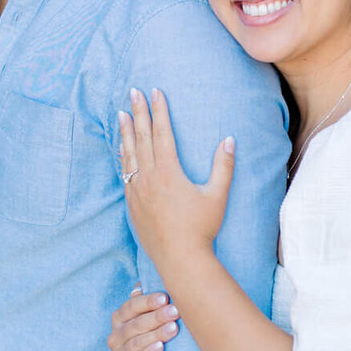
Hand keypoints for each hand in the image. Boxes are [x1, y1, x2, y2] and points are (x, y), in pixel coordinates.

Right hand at [108, 285, 181, 350]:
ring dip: (156, 334)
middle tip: (175, 312)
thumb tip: (142, 284)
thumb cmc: (149, 332)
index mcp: (119, 318)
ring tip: (173, 329)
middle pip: (135, 324)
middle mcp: (115, 335)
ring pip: (136, 342)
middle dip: (157, 317)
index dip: (148, 302)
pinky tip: (160, 348)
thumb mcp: (146, 315)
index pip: (131, 307)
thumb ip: (145, 301)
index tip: (165, 298)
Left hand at [118, 89, 234, 267]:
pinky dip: (123, 156)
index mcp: (168, 171)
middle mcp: (148, 177)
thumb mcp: (217, 195)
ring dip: (125, 132)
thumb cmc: (201, 227)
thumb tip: (229, 140)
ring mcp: (137, 191)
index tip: (155, 92)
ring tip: (121, 114)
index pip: (162, 132)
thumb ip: (224, 166)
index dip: (159, 110)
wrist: (179, 258)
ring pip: (129, 154)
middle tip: (133, 92)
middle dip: (138, 112)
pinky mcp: (132, 203)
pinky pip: (125, 173)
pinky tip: (122, 149)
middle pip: (142, 137)